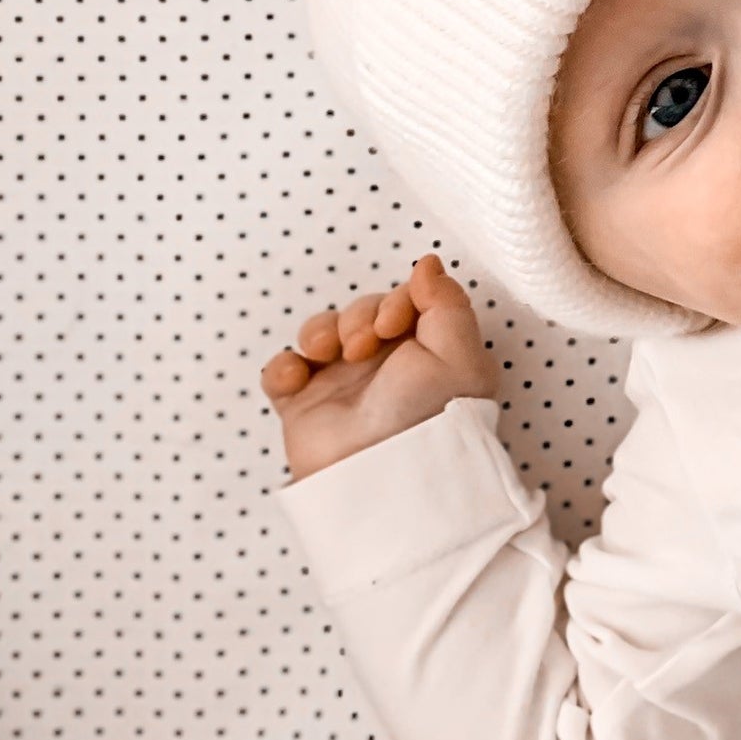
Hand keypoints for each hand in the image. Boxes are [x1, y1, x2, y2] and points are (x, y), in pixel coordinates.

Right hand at [260, 253, 500, 481]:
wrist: (382, 477)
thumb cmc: (429, 417)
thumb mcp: (458, 354)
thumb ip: (446, 301)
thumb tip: (428, 263)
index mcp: (424, 349)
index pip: (403, 300)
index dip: (394, 300)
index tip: (393, 322)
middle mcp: (385, 365)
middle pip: (360, 311)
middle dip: (357, 317)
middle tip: (361, 346)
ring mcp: (342, 385)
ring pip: (320, 332)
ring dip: (319, 331)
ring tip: (327, 354)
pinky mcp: (304, 407)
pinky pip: (282, 372)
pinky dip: (283, 367)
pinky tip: (297, 378)